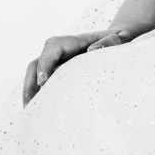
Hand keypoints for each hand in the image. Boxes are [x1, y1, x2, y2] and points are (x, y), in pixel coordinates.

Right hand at [21, 26, 140, 106]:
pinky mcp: (61, 74)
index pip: (53, 46)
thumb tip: (91, 51)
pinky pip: (45, 83)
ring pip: (37, 73)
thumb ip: (112, 42)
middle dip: (31, 82)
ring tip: (31, 114)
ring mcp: (60, 63)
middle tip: (31, 106)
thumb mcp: (123, 39)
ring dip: (30, 91)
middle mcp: (64, 51)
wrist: (121, 40)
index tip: (43, 80)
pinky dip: (38, 96)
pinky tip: (39, 115)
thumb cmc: (123, 41)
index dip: (45, 62)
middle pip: (38, 61)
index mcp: (77, 41)